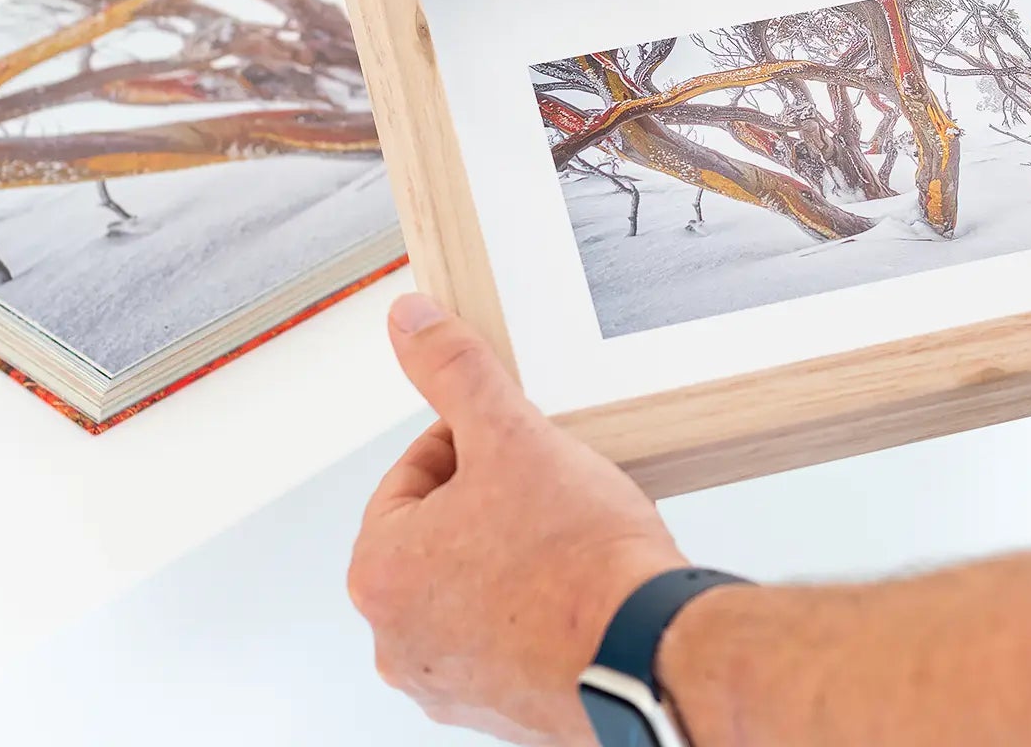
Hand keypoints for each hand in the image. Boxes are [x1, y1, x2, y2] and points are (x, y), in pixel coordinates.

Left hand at [348, 294, 687, 742]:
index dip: (474, 441)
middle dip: (493, 502)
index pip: (416, 473)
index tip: (520, 444)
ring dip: (514, 555)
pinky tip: (581, 587)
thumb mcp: (512, 434)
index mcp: (381, 573)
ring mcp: (450, 682)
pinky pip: (511, 635)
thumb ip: (455, 370)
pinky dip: (538, 608)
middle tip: (551, 489)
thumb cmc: (578, 559)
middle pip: (443, 532)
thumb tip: (409, 323)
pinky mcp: (503, 707)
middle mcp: (399, 640)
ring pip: (476, 585)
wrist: (649, 651)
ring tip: (570, 539)